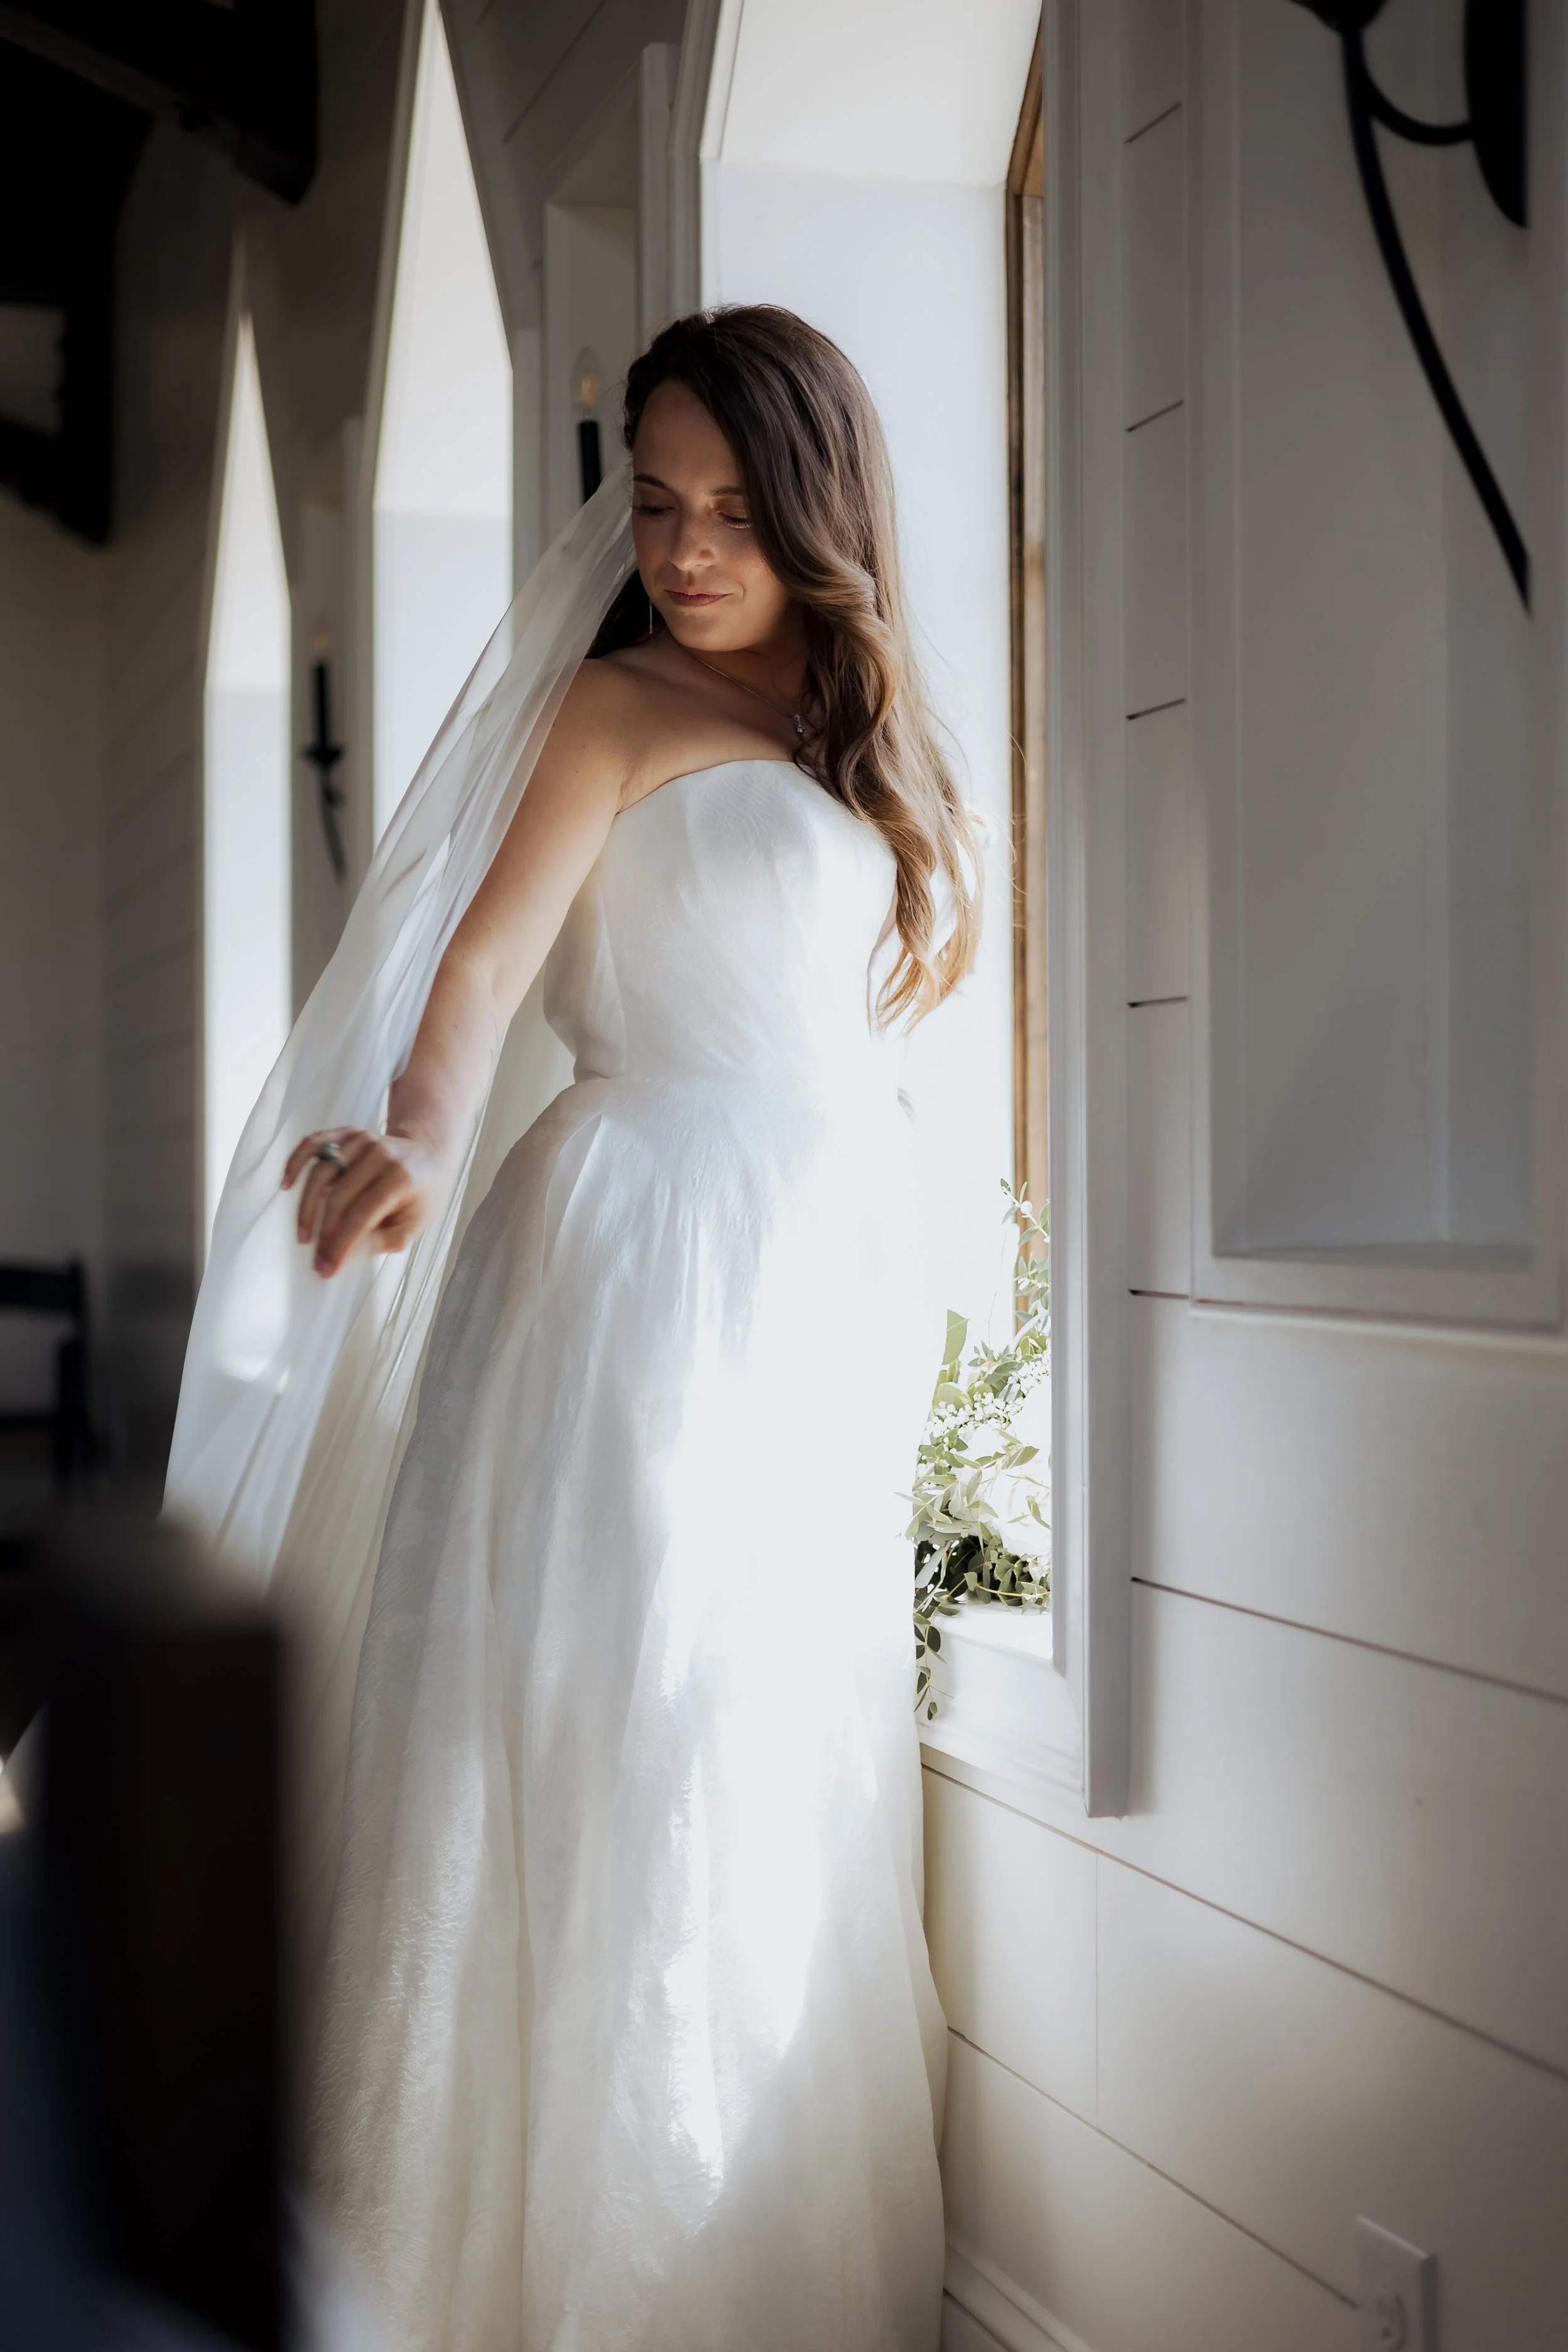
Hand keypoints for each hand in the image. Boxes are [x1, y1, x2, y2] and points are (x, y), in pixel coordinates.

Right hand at [282, 1128, 440, 1277]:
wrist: (429, 1153)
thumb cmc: (422, 1194)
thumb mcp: (414, 1225)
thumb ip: (382, 1241)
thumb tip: (346, 1253)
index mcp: (400, 1180)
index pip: (361, 1217)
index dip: (340, 1246)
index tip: (326, 1270)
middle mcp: (380, 1156)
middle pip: (338, 1198)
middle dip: (323, 1234)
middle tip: (315, 1259)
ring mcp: (362, 1141)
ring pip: (321, 1173)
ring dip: (306, 1208)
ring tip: (303, 1236)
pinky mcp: (348, 1133)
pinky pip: (314, 1143)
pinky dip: (295, 1161)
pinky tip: (286, 1184)